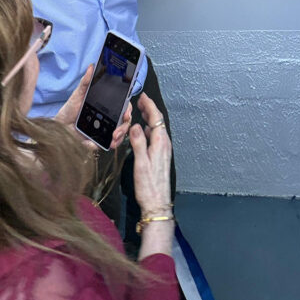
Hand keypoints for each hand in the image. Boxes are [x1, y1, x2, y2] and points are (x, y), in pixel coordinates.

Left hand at [54, 65, 131, 150]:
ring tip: (113, 138)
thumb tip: (91, 67)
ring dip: (120, 136)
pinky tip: (107, 144)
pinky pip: (107, 145)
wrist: (57, 127)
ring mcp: (104, 131)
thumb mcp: (78, 95)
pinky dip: (109, 145)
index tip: (126, 112)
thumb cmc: (69, 110)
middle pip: (124, 122)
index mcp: (106, 107)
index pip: (123, 107)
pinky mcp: (97, 142)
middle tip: (119, 127)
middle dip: (125, 126)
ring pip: (119, 135)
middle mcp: (108, 119)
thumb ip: (86, 82)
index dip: (128, 110)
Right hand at [130, 93, 172, 217]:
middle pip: (158, 122)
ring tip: (140, 112)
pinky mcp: (161, 156)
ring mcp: (163, 150)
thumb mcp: (141, 163)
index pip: (156, 118)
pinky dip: (149, 129)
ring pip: (157, 129)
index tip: (143, 97)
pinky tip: (143, 131)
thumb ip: (138, 143)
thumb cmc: (148, 186)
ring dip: (149, 119)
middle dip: (149, 110)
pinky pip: (156, 137)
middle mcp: (164, 144)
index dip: (150, 106)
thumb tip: (135, 125)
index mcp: (160, 143)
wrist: (157, 203)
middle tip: (140, 101)